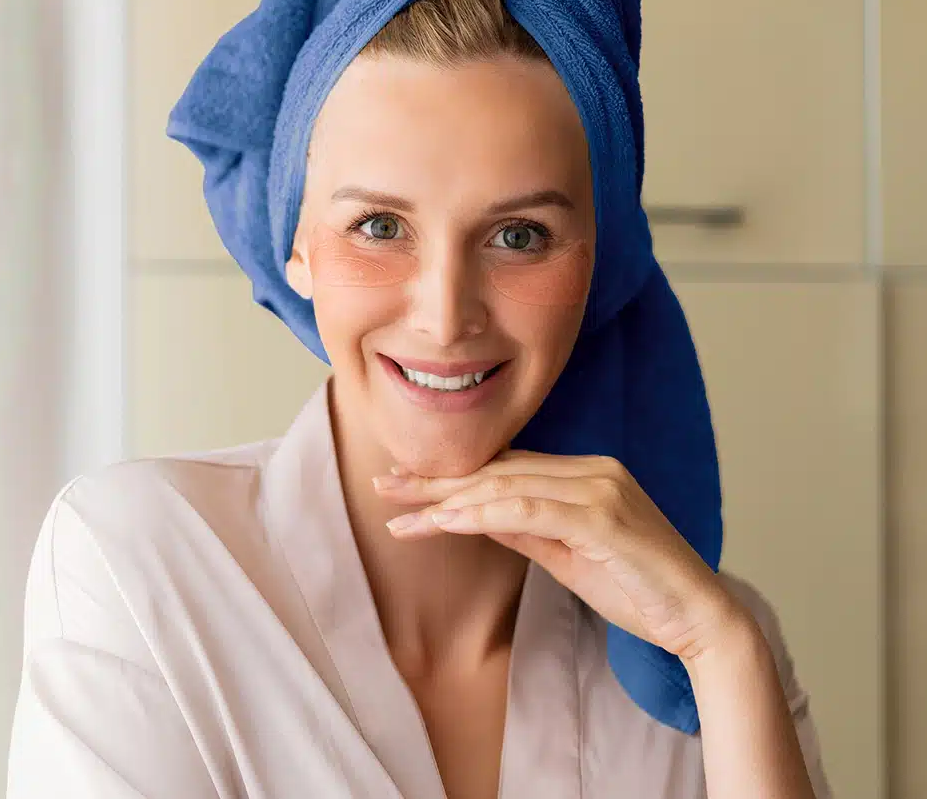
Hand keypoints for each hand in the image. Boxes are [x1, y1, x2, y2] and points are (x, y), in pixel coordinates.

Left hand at [372, 449, 751, 664]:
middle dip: (437, 480)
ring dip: (447, 499)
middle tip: (385, 485)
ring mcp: (599, 487)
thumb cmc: (637, 588)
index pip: (506, 468)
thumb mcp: (567, 555)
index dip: (454, 475)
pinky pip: (527, 510)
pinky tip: (443, 523)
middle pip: (497, 470)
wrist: (701, 618)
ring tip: (399, 511)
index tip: (409, 482)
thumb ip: (526, 529)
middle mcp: (591, 469)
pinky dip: (480, 515)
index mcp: (586, 473)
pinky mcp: (603, 515)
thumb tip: (476, 516)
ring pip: (505, 485)